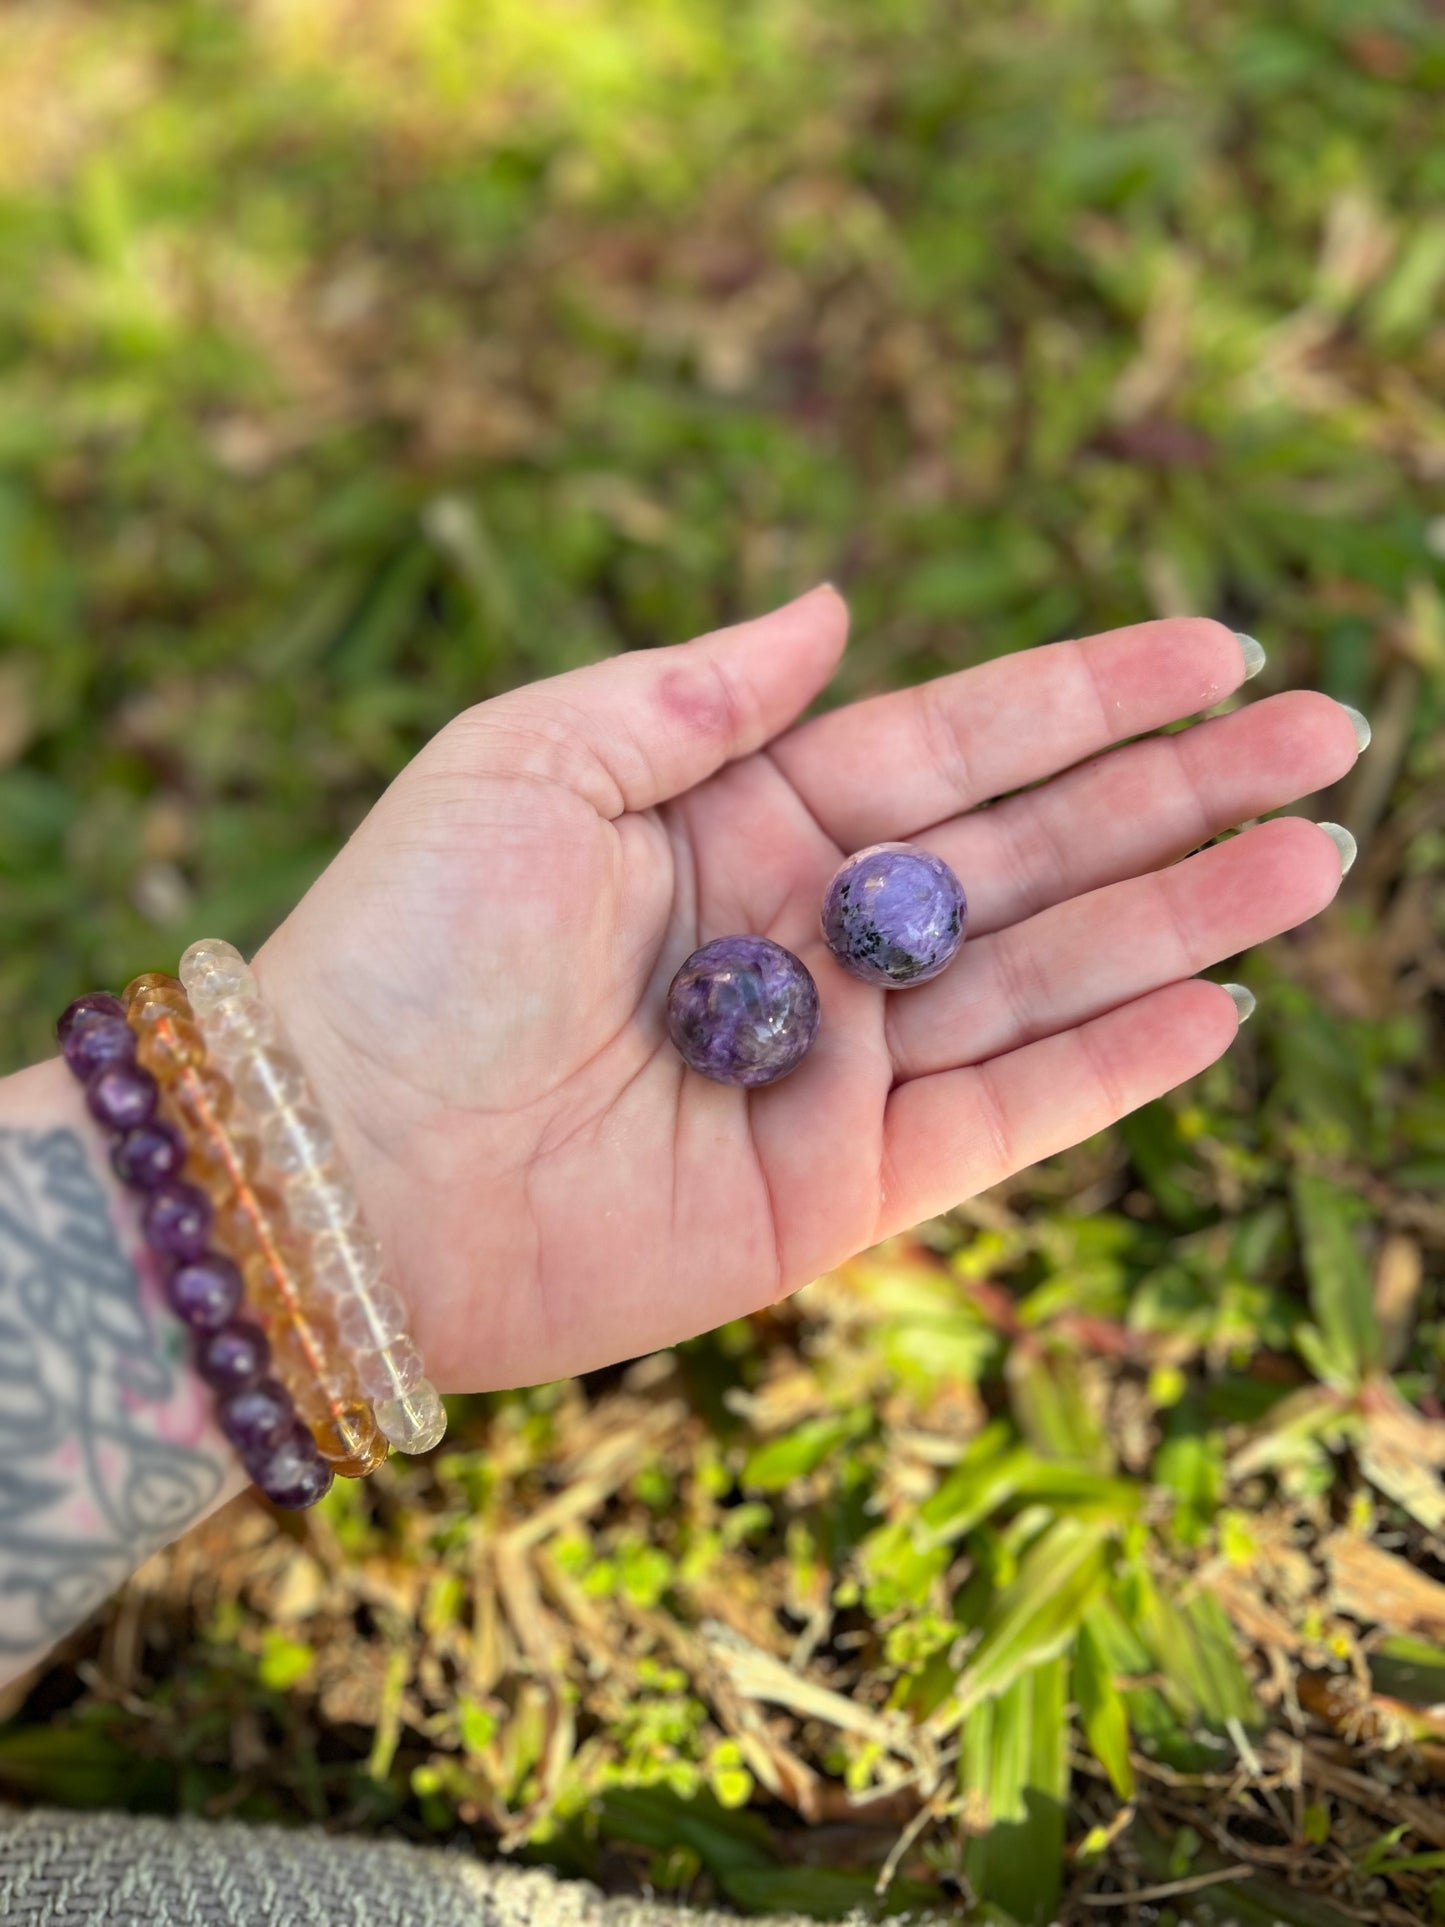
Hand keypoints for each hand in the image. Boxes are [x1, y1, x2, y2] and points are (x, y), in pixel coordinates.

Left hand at [255, 589, 1360, 1390]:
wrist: (338, 1166)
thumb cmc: (410, 942)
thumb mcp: (533, 759)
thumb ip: (697, 688)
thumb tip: (837, 606)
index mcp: (744, 818)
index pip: (959, 742)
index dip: (1092, 697)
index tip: (1218, 652)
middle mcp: (808, 934)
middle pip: (1036, 852)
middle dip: (1182, 795)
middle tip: (1333, 737)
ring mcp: (836, 1063)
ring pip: (1046, 976)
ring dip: (1185, 919)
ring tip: (1316, 856)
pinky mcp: (838, 1186)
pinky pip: (1005, 1119)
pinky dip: (1109, 1071)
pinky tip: (1218, 1009)